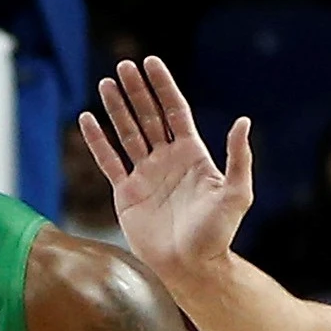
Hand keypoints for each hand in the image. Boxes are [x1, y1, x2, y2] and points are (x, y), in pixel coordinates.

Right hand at [79, 57, 253, 287]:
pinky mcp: (126, 194)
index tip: (151, 63)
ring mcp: (145, 175)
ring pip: (128, 133)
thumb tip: (243, 122)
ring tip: (105, 84)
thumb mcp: (236, 194)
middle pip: (149, 116)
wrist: (190, 267)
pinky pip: (109, 162)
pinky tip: (87, 120)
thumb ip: (238, 158)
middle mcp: (167, 160)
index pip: (175, 111)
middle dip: (136, 91)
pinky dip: (97, 141)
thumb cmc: (217, 234)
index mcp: (193, 155)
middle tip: (123, 66)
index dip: (163, 86)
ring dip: (116, 109)